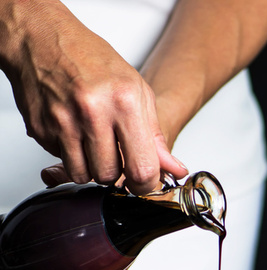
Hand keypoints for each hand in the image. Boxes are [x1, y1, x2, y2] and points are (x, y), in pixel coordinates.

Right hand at [0, 1, 186, 194]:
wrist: (42, 38)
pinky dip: (68, 153)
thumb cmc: (90, 60)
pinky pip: (61, 161)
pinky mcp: (41, 129)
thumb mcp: (136, 90)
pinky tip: (71, 131)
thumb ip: (154, 135)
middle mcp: (93, 111)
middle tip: (112, 151)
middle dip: (113, 171)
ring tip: (91, 141)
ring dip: (89, 167)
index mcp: (124, 101)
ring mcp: (64, 121)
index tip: (142, 181)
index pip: (142, 168)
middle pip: (109, 176)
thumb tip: (174, 169)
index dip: (144, 183)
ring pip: (83, 175)